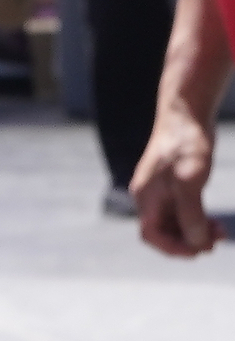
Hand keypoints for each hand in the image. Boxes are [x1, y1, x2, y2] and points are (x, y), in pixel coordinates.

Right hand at [132, 107, 218, 256]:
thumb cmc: (185, 146)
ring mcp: (161, 190)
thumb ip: (191, 215)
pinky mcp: (173, 184)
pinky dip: (198, 221)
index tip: (199, 250)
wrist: (186, 116)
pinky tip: (215, 222)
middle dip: (190, 241)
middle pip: (164, 232)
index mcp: (146, 196)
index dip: (174, 248)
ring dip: (196, 233)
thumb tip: (197, 243)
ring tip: (221, 232)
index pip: (151, 235)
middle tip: (216, 242)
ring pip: (175, 224)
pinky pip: (182, 212)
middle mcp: (149, 196)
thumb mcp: (190, 183)